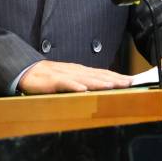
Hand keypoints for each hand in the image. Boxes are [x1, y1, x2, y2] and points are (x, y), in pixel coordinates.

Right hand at [18, 60, 132, 93]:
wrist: (27, 72)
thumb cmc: (50, 78)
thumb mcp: (71, 79)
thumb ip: (85, 82)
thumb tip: (103, 88)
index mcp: (81, 71)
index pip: (104, 74)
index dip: (119, 77)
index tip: (133, 81)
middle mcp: (76, 71)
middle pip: (99, 75)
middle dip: (115, 79)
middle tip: (130, 83)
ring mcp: (65, 75)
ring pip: (85, 78)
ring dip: (100, 81)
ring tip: (113, 85)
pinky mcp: (53, 81)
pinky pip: (65, 83)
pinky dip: (75, 86)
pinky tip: (83, 89)